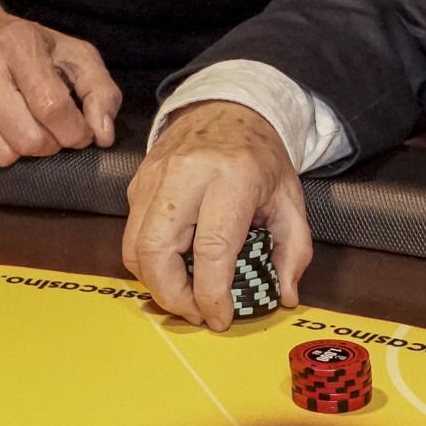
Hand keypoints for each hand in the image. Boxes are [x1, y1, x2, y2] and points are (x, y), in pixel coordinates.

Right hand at [0, 0, 120, 169]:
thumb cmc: (21, 43)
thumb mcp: (70, 52)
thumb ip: (99, 89)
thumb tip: (102, 135)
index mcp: (15, 43)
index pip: (52, 107)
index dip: (75, 131)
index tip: (80, 132)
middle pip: (27, 138)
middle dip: (49, 144)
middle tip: (51, 130)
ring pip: (0, 154)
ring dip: (21, 150)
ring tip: (23, 126)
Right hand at [122, 101, 311, 330]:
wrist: (228, 107)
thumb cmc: (260, 156)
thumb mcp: (290, 197)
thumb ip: (294, 248)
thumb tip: (285, 294)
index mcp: (232, 176)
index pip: (211, 249)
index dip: (211, 295)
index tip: (219, 319)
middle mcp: (186, 174)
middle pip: (156, 251)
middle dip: (172, 297)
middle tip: (195, 313)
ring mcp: (155, 175)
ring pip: (134, 247)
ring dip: (155, 283)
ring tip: (185, 293)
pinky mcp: (137, 181)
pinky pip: (131, 233)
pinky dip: (147, 260)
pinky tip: (174, 264)